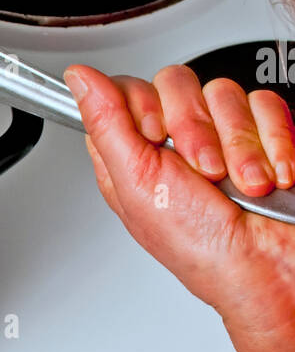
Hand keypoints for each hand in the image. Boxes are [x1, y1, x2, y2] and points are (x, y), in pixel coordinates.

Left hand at [63, 62, 294, 351]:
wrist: (271, 274)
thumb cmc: (203, 251)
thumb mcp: (138, 186)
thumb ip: (106, 124)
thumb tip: (77, 77)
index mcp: (135, 157)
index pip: (126, 90)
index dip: (141, 104)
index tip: (151, 133)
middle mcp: (176, 144)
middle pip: (176, 83)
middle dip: (195, 129)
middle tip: (204, 171)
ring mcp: (224, 137)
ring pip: (226, 92)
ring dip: (240, 146)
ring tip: (244, 185)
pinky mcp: (266, 136)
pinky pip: (268, 104)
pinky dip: (274, 143)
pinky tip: (273, 177)